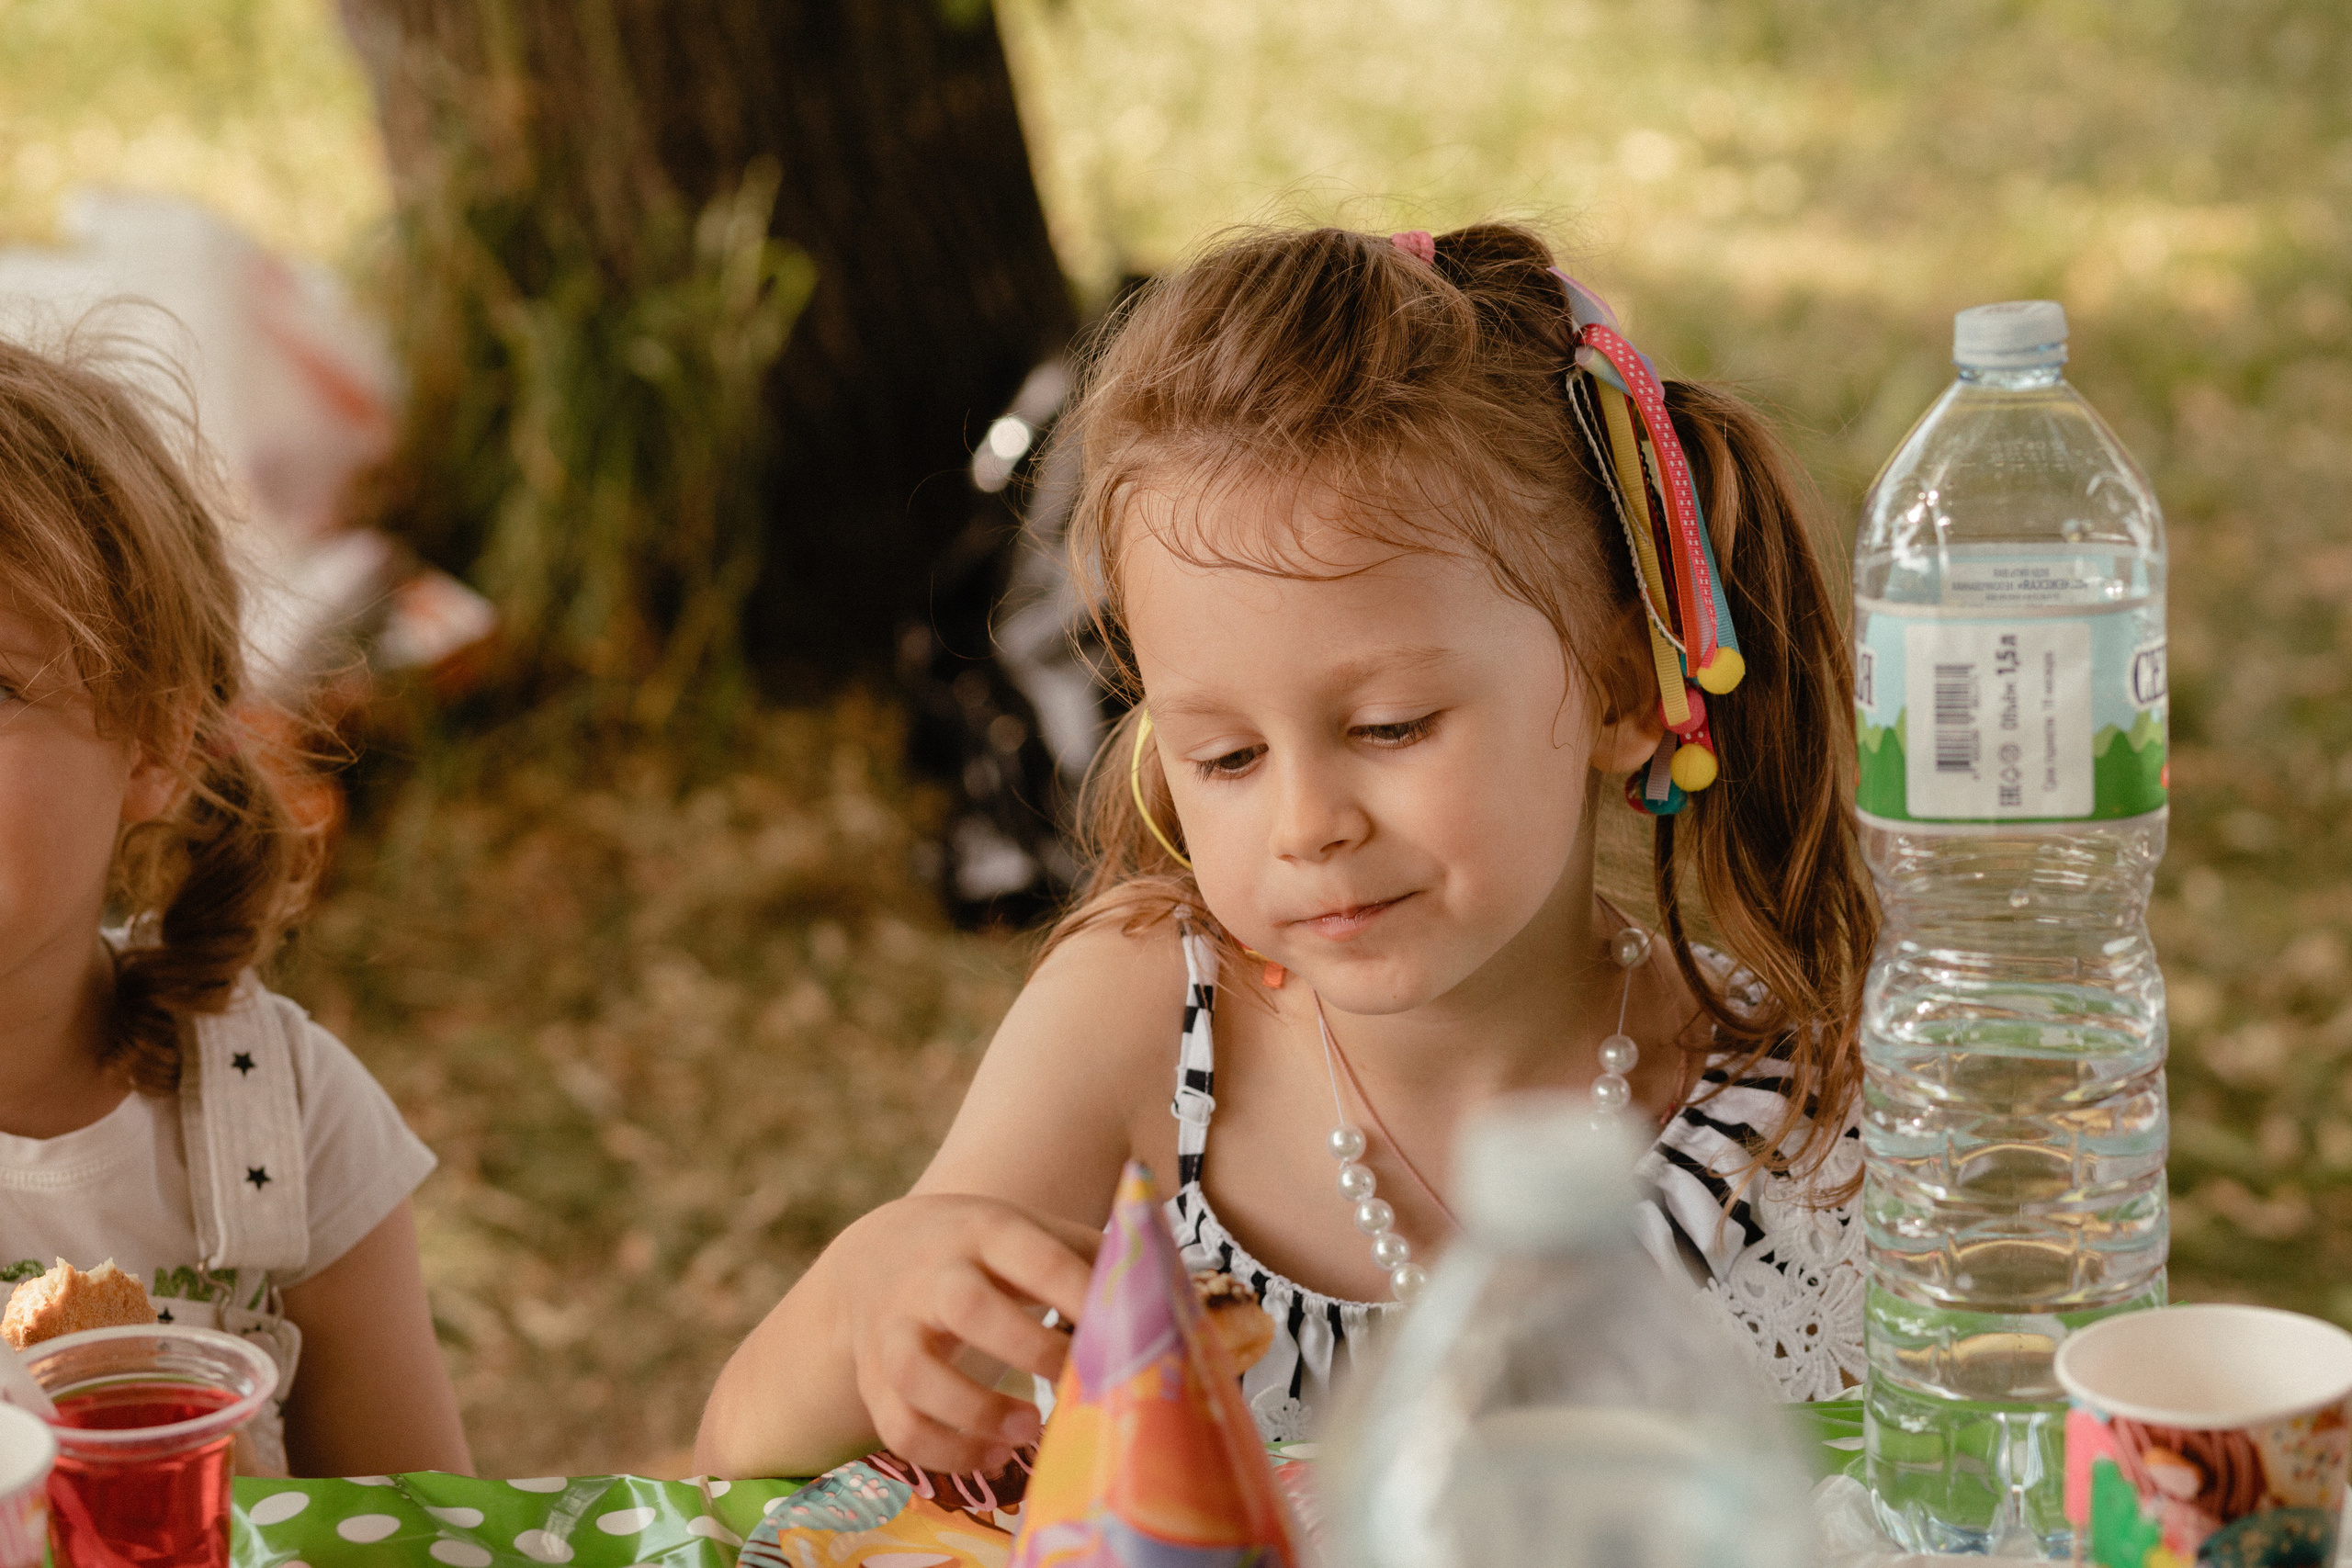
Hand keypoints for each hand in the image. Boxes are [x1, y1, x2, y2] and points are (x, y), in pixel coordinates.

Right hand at [837, 1194, 1097, 1472]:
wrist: (876, 1257)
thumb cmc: (982, 1251)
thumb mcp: (1028, 1231)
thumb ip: (1089, 1257)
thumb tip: (1169, 1293)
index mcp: (985, 1231)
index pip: (1035, 1256)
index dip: (1080, 1293)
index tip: (1124, 1330)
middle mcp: (933, 1275)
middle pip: (967, 1308)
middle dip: (1029, 1350)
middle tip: (1073, 1382)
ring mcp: (895, 1328)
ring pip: (917, 1374)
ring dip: (976, 1412)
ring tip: (1028, 1429)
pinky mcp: (874, 1379)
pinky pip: (898, 1426)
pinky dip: (945, 1453)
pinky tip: (993, 1458)